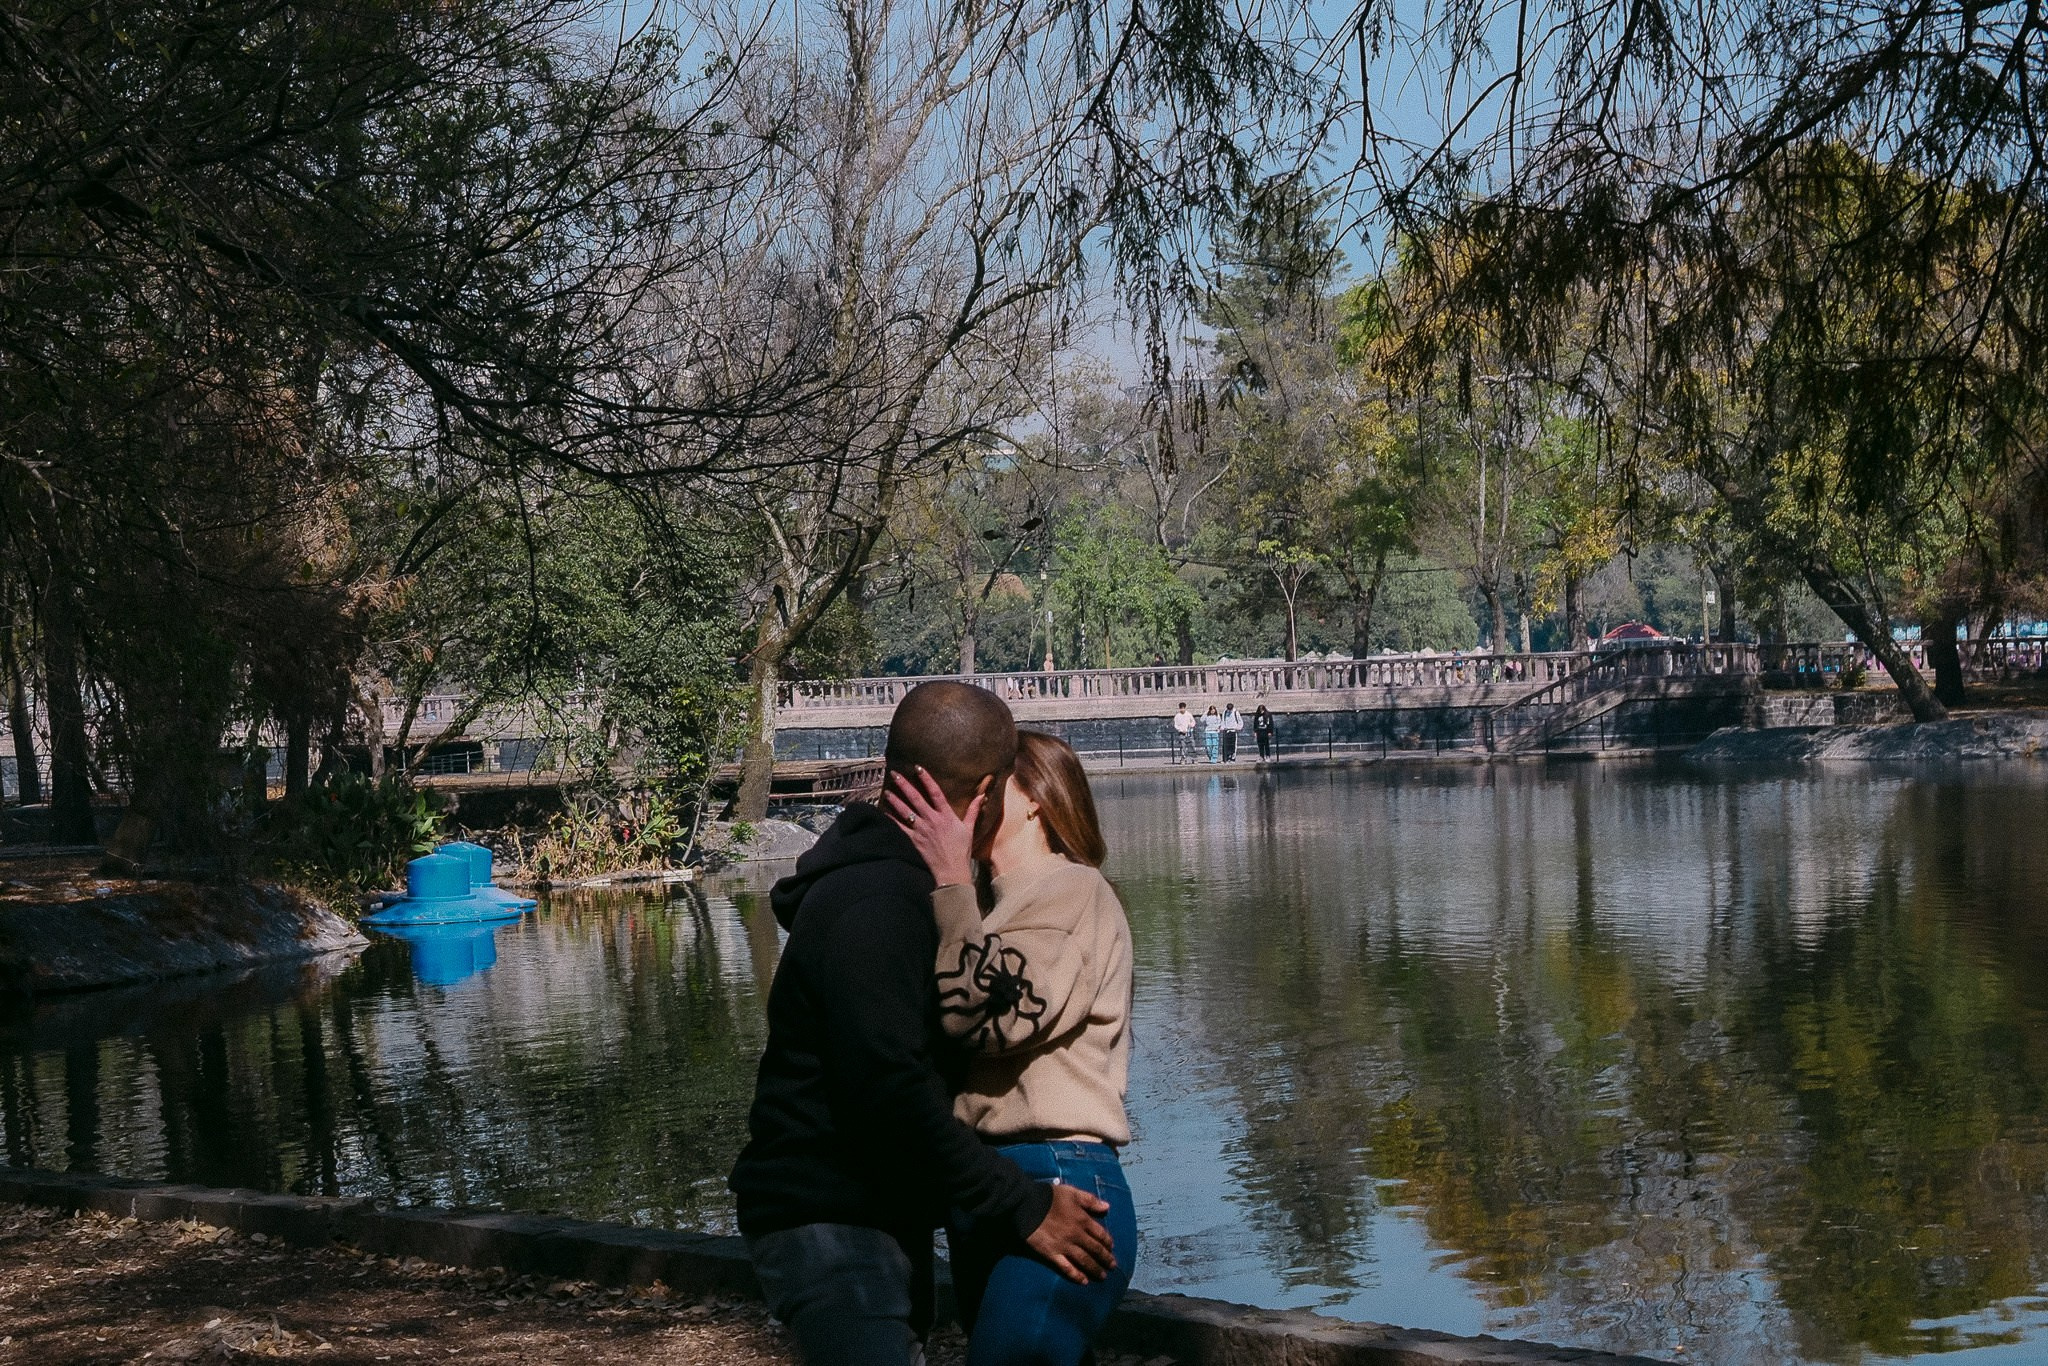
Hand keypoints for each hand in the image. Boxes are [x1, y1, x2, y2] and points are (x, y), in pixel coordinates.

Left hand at [882, 766, 979, 887]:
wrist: (952, 870)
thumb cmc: (962, 850)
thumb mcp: (969, 828)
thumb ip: (973, 810)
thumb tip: (981, 795)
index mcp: (946, 815)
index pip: (936, 792)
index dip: (927, 779)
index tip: (918, 768)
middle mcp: (932, 820)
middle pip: (916, 799)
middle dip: (904, 785)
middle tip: (894, 774)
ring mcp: (922, 830)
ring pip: (905, 811)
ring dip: (895, 800)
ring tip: (887, 791)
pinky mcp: (914, 840)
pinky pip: (900, 828)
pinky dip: (892, 819)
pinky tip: (885, 812)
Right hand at [1025, 1182, 1115, 1283]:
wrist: (1027, 1205)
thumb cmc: (1050, 1197)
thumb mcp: (1072, 1193)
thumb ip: (1090, 1201)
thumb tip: (1107, 1207)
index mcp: (1083, 1220)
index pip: (1100, 1234)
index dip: (1107, 1242)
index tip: (1111, 1248)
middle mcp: (1076, 1235)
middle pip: (1095, 1249)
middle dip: (1105, 1258)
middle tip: (1112, 1266)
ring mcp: (1065, 1246)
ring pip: (1084, 1260)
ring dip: (1095, 1269)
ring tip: (1102, 1276)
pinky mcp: (1052, 1254)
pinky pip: (1067, 1268)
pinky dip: (1076, 1275)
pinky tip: (1083, 1281)